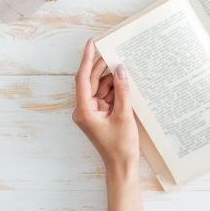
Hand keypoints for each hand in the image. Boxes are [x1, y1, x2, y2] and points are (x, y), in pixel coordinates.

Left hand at [72, 39, 139, 174]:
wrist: (122, 167)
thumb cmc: (120, 146)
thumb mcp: (124, 115)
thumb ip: (122, 90)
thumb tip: (121, 69)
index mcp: (84, 110)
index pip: (83, 78)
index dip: (87, 59)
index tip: (92, 43)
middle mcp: (84, 109)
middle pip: (92, 81)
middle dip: (104, 68)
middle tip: (117, 52)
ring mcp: (92, 112)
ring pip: (100, 87)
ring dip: (112, 79)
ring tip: (126, 69)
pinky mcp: (100, 114)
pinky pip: (106, 96)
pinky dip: (115, 89)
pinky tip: (126, 83)